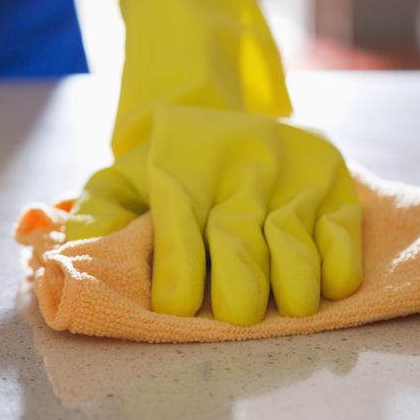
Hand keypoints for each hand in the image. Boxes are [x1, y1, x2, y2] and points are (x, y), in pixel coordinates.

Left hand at [62, 0, 362, 324]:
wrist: (213, 105)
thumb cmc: (163, 165)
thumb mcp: (120, 179)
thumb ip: (99, 215)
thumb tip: (75, 251)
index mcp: (179, 170)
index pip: (179, 230)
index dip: (180, 277)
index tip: (178, 308)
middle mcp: (235, 166)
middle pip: (239, 240)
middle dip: (240, 290)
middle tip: (237, 314)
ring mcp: (288, 171)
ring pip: (293, 239)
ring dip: (292, 285)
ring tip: (285, 308)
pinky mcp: (332, 179)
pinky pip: (343, 229)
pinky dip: (338, 264)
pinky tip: (326, 285)